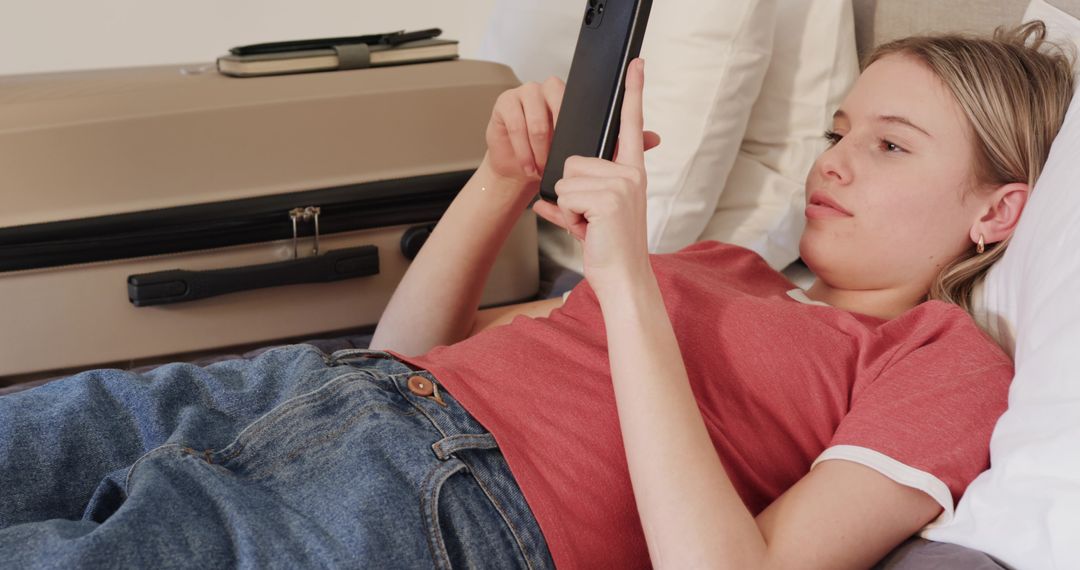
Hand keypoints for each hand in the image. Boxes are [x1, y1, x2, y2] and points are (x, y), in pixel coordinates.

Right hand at [484, 77, 565, 184]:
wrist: (513, 165)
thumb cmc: (539, 153)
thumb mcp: (559, 146)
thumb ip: (569, 139)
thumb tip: (579, 148)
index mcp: (564, 95)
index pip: (575, 105)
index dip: (574, 131)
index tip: (571, 153)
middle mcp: (545, 89)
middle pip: (558, 109)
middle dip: (557, 143)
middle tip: (555, 164)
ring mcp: (524, 92)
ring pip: (537, 123)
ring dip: (539, 151)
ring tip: (540, 168)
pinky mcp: (505, 102)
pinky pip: (516, 127)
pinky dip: (523, 151)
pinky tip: (526, 164)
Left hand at [531, 58, 660, 295]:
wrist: (623, 279)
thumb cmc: (609, 251)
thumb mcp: (589, 219)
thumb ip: (568, 203)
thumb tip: (538, 198)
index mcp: (632, 172)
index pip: (630, 126)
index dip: (633, 93)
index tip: (636, 64)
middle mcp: (631, 174)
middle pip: (573, 160)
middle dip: (571, 192)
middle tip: (591, 219)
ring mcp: (621, 184)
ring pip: (566, 178)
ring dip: (569, 206)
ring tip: (591, 225)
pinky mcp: (609, 198)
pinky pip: (566, 194)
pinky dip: (569, 216)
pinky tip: (590, 230)